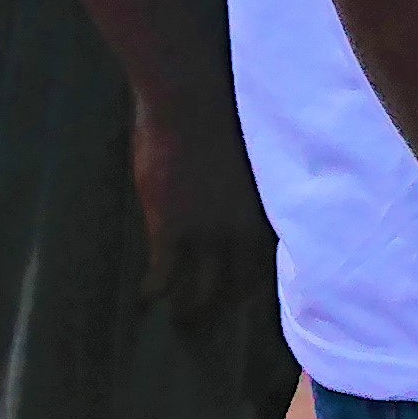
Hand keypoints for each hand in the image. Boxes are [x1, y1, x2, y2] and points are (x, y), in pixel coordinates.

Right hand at [128, 51, 267, 338]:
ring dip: (188, 309)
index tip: (246, 295)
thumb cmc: (225, 108)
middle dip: (225, 307)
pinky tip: (145, 299)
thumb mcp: (252, 152)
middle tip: (210, 323)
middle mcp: (246, 227)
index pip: (272, 258)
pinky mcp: (172, 228)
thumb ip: (251, 183)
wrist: (193, 94)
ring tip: (178, 321)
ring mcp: (208, 232)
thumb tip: (244, 196)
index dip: (258, 281)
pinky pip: (164, 273)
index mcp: (271, 205)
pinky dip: (154, 291)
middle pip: (240, 284)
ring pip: (201, 288)